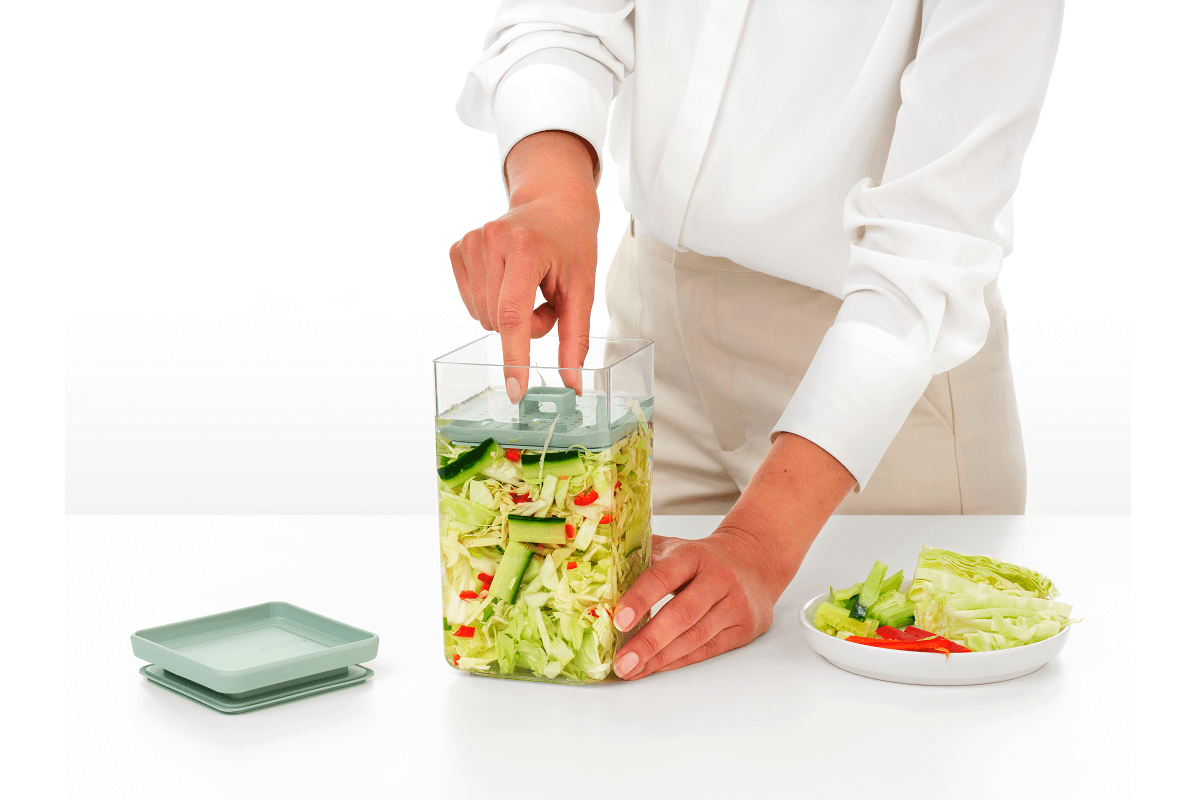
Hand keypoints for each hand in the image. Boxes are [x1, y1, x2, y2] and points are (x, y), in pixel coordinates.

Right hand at [448, 131, 599, 400]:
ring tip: (528, 287)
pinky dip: (492, 304)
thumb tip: (572, 384)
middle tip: (547, 302)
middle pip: (500, 321)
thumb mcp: (582, 290)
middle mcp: (492, 241)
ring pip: (483, 316)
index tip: (515, 391)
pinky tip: (507, 281)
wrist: (553, 205)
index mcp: (526, 248)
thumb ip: (576, 340)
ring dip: (508, 316)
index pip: (514, 315)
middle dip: (526, 327)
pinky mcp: (459, 248)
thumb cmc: (571, 246)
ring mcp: (470, 242)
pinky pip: (471, 303)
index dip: (515, 357)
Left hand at [610, 528, 781, 679]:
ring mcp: (734, 604)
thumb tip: (592, 570)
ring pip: (695, 637)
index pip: (664, 577)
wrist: (752, 559)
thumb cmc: (699, 557)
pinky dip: (678, 661)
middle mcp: (717, 578)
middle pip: (682, 614)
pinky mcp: (743, 627)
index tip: (618, 621)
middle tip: (621, 662)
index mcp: (693, 555)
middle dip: (649, 641)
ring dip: (661, 658)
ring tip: (631, 670)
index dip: (641, 599)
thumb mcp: (672, 547)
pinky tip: (656, 667)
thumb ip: (639, 556)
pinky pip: (707, 649)